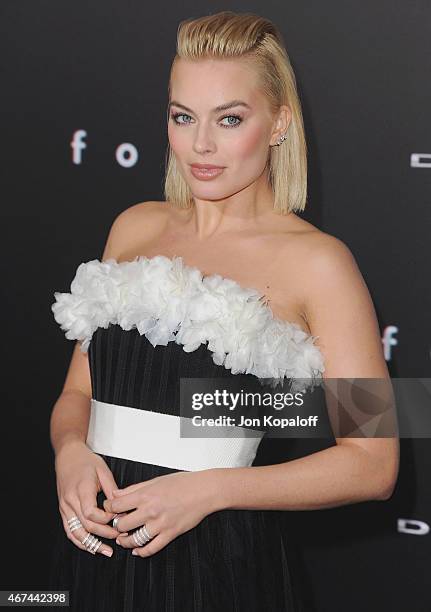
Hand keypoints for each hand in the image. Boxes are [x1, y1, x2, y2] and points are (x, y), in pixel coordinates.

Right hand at [55, 440, 123, 556]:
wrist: (68, 455)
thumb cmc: (86, 461)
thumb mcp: (103, 470)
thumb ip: (112, 490)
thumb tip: (121, 508)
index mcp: (81, 489)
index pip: (91, 513)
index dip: (106, 520)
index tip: (118, 519)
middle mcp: (70, 500)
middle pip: (86, 525)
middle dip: (104, 534)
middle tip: (119, 538)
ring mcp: (65, 507)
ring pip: (76, 532)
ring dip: (91, 544)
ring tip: (106, 551)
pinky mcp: (63, 510)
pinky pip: (69, 530)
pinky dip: (80, 541)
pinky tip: (91, 547)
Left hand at [103, 469, 221, 556]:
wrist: (204, 491)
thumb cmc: (182, 483)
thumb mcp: (155, 480)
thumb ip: (134, 489)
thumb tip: (116, 494)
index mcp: (145, 494)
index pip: (116, 505)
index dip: (109, 508)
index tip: (109, 510)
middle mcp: (150, 510)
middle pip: (122, 525)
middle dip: (116, 526)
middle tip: (117, 525)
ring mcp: (160, 524)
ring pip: (134, 539)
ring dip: (126, 542)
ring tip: (124, 540)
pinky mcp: (170, 534)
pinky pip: (152, 548)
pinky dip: (142, 552)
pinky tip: (137, 551)